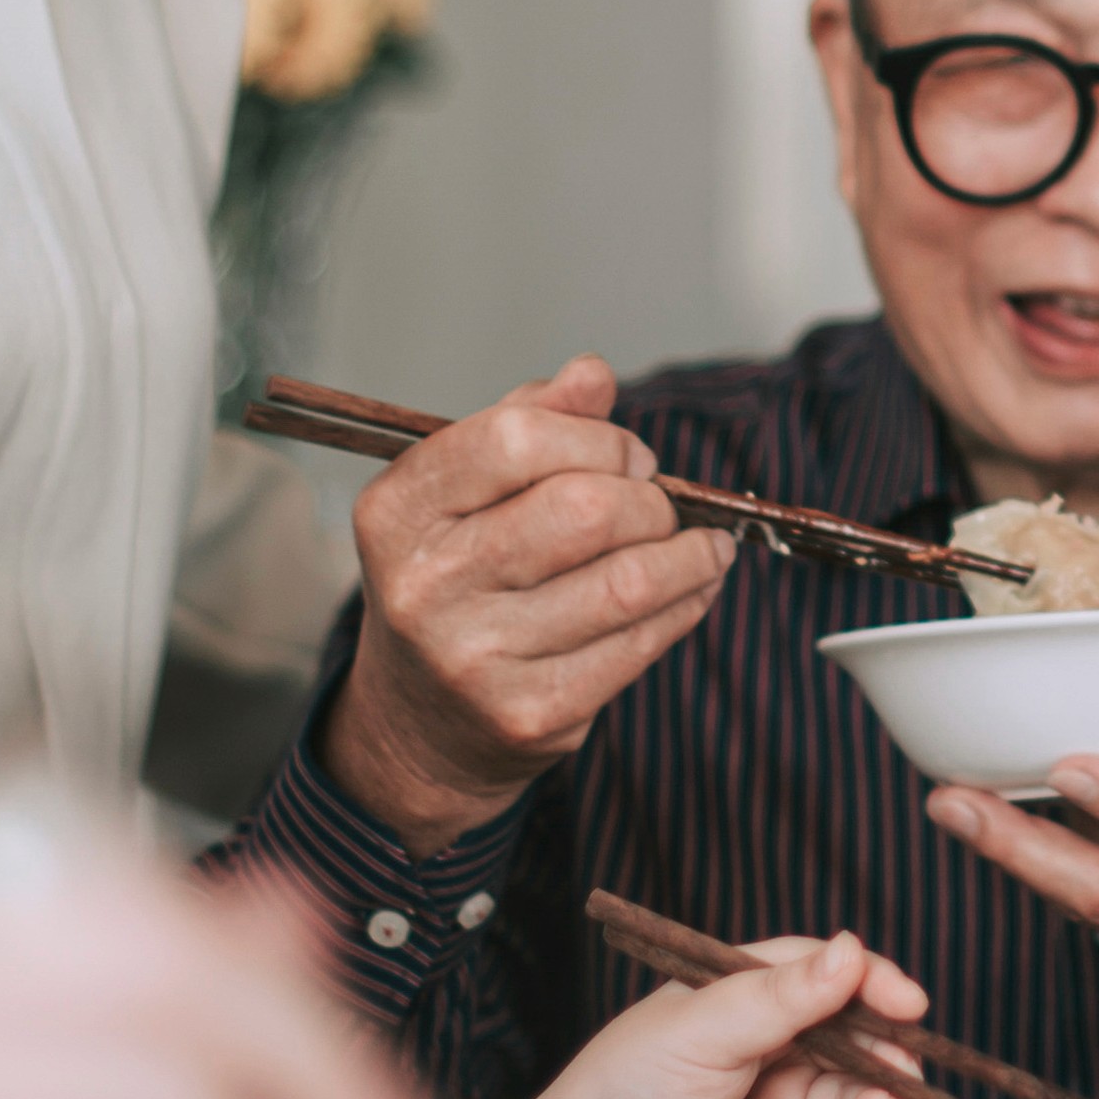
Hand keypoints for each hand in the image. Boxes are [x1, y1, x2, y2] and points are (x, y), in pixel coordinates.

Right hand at [315, 359, 740, 840]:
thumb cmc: (450, 584)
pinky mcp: (529, 714)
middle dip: (648, 499)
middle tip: (659, 504)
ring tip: (700, 545)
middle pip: (584, 509)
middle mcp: (426, 585)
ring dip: (688, 554)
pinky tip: (690, 589)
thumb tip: (591, 373)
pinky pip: (639, 644)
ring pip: (627, 582)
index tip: (629, 457)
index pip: (513, 439)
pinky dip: (685, 606)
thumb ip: (523, 422)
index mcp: (397, 512)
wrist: (417, 725)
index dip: (596, 438)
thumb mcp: (456, 496)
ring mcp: (476, 657)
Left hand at [449, 931, 920, 1098]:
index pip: (821, 976)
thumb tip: (851, 952)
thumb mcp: (698, 1031)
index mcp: (740, 1004)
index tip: (906, 1000)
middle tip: (902, 1063)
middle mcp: (769, 1058)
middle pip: (854, 1040)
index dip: (867, 982)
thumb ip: (780, 998)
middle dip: (886, 1051)